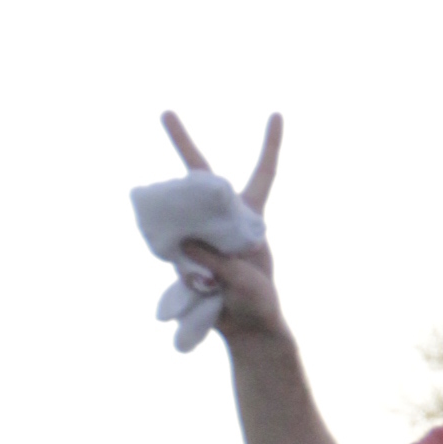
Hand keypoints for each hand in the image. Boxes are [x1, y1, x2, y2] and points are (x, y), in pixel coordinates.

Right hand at [162, 108, 285, 343]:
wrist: (246, 331)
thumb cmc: (258, 302)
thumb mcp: (247, 281)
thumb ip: (219, 260)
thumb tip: (186, 240)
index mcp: (252, 217)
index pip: (264, 174)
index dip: (270, 145)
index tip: (276, 113)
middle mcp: (224, 218)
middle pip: (203, 177)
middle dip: (183, 142)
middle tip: (165, 112)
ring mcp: (201, 233)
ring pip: (182, 214)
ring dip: (185, 236)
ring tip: (212, 278)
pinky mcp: (183, 253)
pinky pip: (172, 249)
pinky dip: (178, 264)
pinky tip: (196, 285)